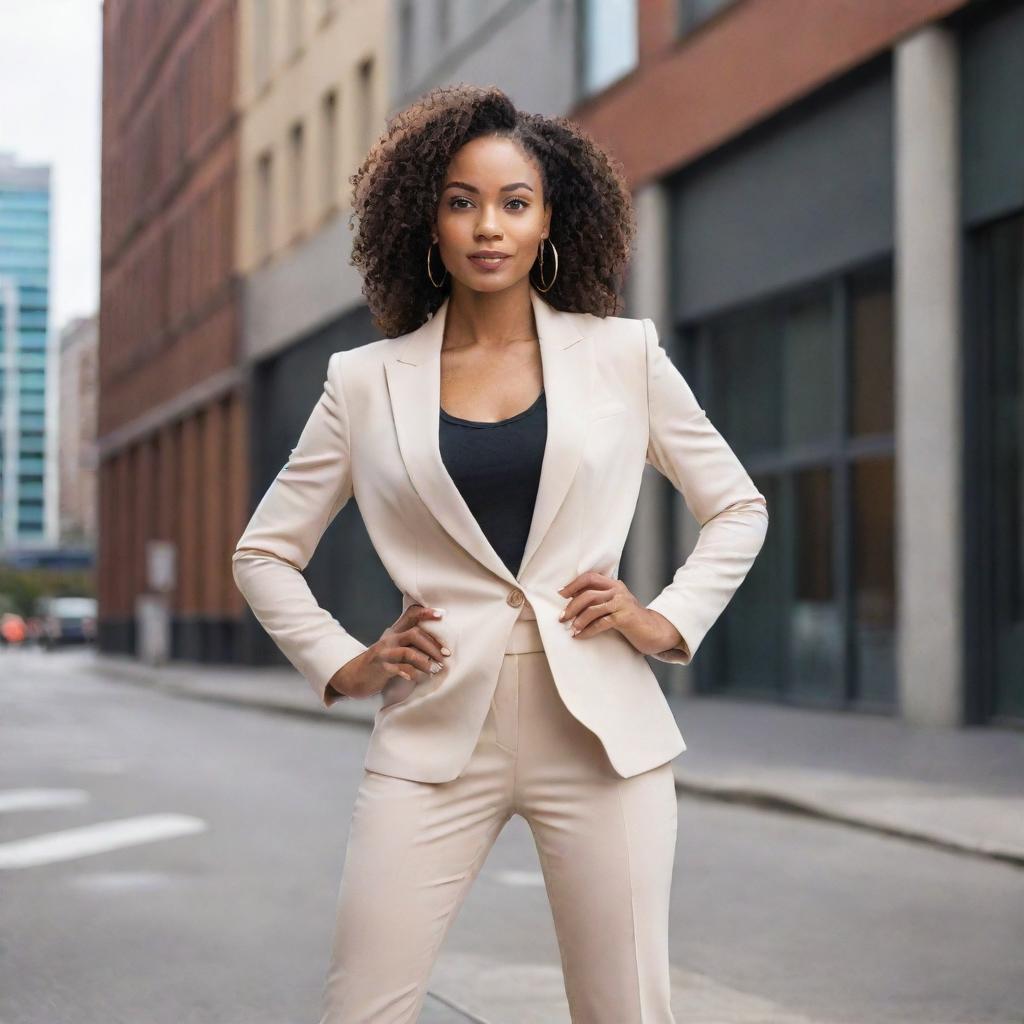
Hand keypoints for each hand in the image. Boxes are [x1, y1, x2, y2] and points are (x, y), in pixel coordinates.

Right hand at [329, 604, 451, 699]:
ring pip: (409, 652)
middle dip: (433, 645)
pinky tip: (416, 677)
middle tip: (446, 655)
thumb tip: (438, 648)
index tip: (443, 614)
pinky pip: (399, 669)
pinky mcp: (380, 667)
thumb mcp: (394, 649)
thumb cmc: (380, 664)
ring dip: (426, 662)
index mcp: (395, 632)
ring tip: (435, 669)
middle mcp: (389, 639)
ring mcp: (384, 653)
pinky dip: (411, 673)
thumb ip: (410, 644)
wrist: (354, 677)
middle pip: (414, 634)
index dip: (426, 612)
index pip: (411, 614)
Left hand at [558, 571, 684, 657]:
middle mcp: (618, 591)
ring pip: (593, 609)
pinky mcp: (625, 618)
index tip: (561, 593)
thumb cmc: (631, 619)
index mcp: (615, 585)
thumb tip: (573, 600)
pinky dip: (587, 631)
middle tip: (562, 617)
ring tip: (571, 629)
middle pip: (588, 594)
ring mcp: (622, 603)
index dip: (573, 584)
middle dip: (572, 606)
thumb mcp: (616, 604)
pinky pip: (601, 623)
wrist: (655, 631)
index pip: (590, 577)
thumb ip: (600, 599)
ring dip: (578, 620)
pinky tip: (580, 636)